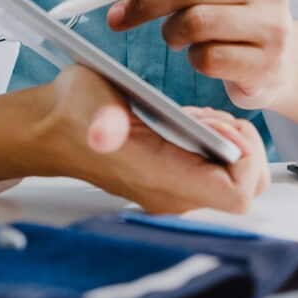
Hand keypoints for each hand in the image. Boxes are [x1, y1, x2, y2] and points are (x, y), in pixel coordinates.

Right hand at [36, 65, 269, 213]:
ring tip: (201, 118)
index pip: (238, 195)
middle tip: (217, 120)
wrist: (51, 130)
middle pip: (246, 188)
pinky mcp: (173, 179)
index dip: (246, 159)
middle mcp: (174, 195)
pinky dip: (216, 143)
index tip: (222, 127)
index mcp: (162, 180)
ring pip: (235, 177)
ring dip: (230, 142)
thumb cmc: (73, 113)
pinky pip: (217, 169)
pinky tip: (192, 121)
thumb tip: (104, 133)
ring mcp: (174, 190)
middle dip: (245, 148)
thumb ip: (103, 119)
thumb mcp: (90, 102)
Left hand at [106, 0, 295, 109]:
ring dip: (171, 32)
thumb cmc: (236, 13)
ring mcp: (271, 27)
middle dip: (147, 1)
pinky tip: (200, 54)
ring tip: (175, 35)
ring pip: (196, 23)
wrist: (279, 60)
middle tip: (123, 14)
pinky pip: (206, 58)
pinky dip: (192, 58)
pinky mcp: (264, 64)